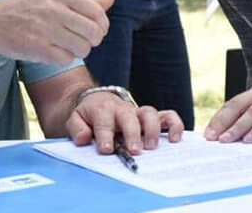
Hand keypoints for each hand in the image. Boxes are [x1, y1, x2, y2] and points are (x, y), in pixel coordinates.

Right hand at [0, 0, 112, 65]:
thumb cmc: (26, 10)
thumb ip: (84, 0)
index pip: (97, 12)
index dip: (103, 25)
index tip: (96, 31)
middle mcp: (54, 9)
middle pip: (94, 32)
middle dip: (93, 41)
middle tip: (84, 42)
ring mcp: (45, 29)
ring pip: (83, 47)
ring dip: (79, 51)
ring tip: (68, 47)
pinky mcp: (37, 48)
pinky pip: (66, 59)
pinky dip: (64, 59)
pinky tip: (55, 52)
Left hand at [67, 92, 183, 153]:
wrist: (98, 100)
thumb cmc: (88, 116)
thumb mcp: (75, 120)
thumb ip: (77, 129)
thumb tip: (85, 138)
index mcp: (102, 109)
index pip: (104, 122)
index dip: (105, 136)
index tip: (106, 150)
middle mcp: (123, 109)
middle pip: (129, 117)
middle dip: (132, 134)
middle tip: (134, 151)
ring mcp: (138, 113)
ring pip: (150, 114)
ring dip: (153, 130)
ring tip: (152, 147)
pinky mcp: (152, 117)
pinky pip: (168, 116)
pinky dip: (174, 125)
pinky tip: (175, 139)